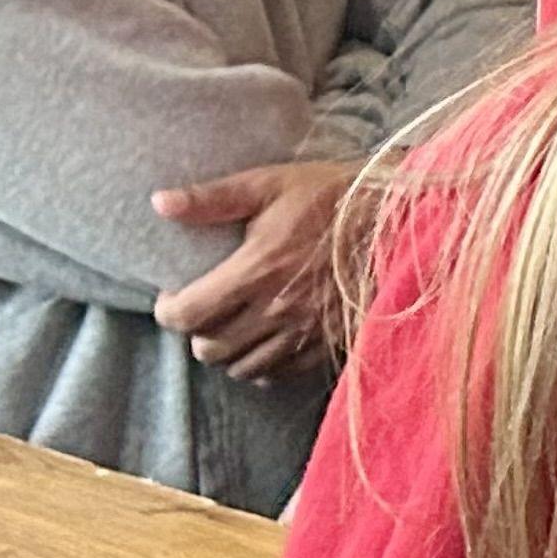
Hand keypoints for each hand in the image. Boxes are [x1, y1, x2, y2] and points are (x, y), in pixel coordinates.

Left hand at [151, 157, 358, 381]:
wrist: (397, 220)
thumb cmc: (330, 197)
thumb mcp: (270, 184)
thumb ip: (213, 198)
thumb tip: (159, 203)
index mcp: (255, 270)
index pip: (187, 315)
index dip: (168, 310)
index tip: (174, 294)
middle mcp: (276, 310)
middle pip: (209, 349)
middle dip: (196, 331)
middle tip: (204, 308)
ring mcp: (304, 332)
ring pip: (241, 367)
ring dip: (228, 350)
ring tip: (233, 325)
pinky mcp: (327, 343)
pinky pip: (278, 373)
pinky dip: (262, 363)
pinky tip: (265, 338)